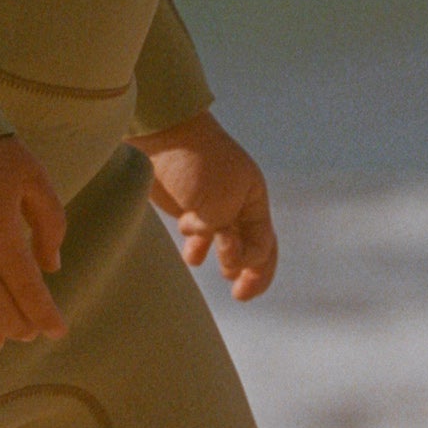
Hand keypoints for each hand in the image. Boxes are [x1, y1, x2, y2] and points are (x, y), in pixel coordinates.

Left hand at [131, 111, 277, 297]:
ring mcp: (212, 204)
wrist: (162, 134)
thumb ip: (227, 236)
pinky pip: (201, 234)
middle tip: (239, 294)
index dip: (256, 268)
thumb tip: (228, 257)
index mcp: (254, 199)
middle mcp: (238, 203)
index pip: (265, 244)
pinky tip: (193, 254)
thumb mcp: (220, 203)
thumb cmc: (196, 165)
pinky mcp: (188, 204)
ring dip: (224, 259)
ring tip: (216, 267)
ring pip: (226, 242)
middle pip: (252, 246)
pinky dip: (199, 247)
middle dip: (248, 272)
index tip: (235, 280)